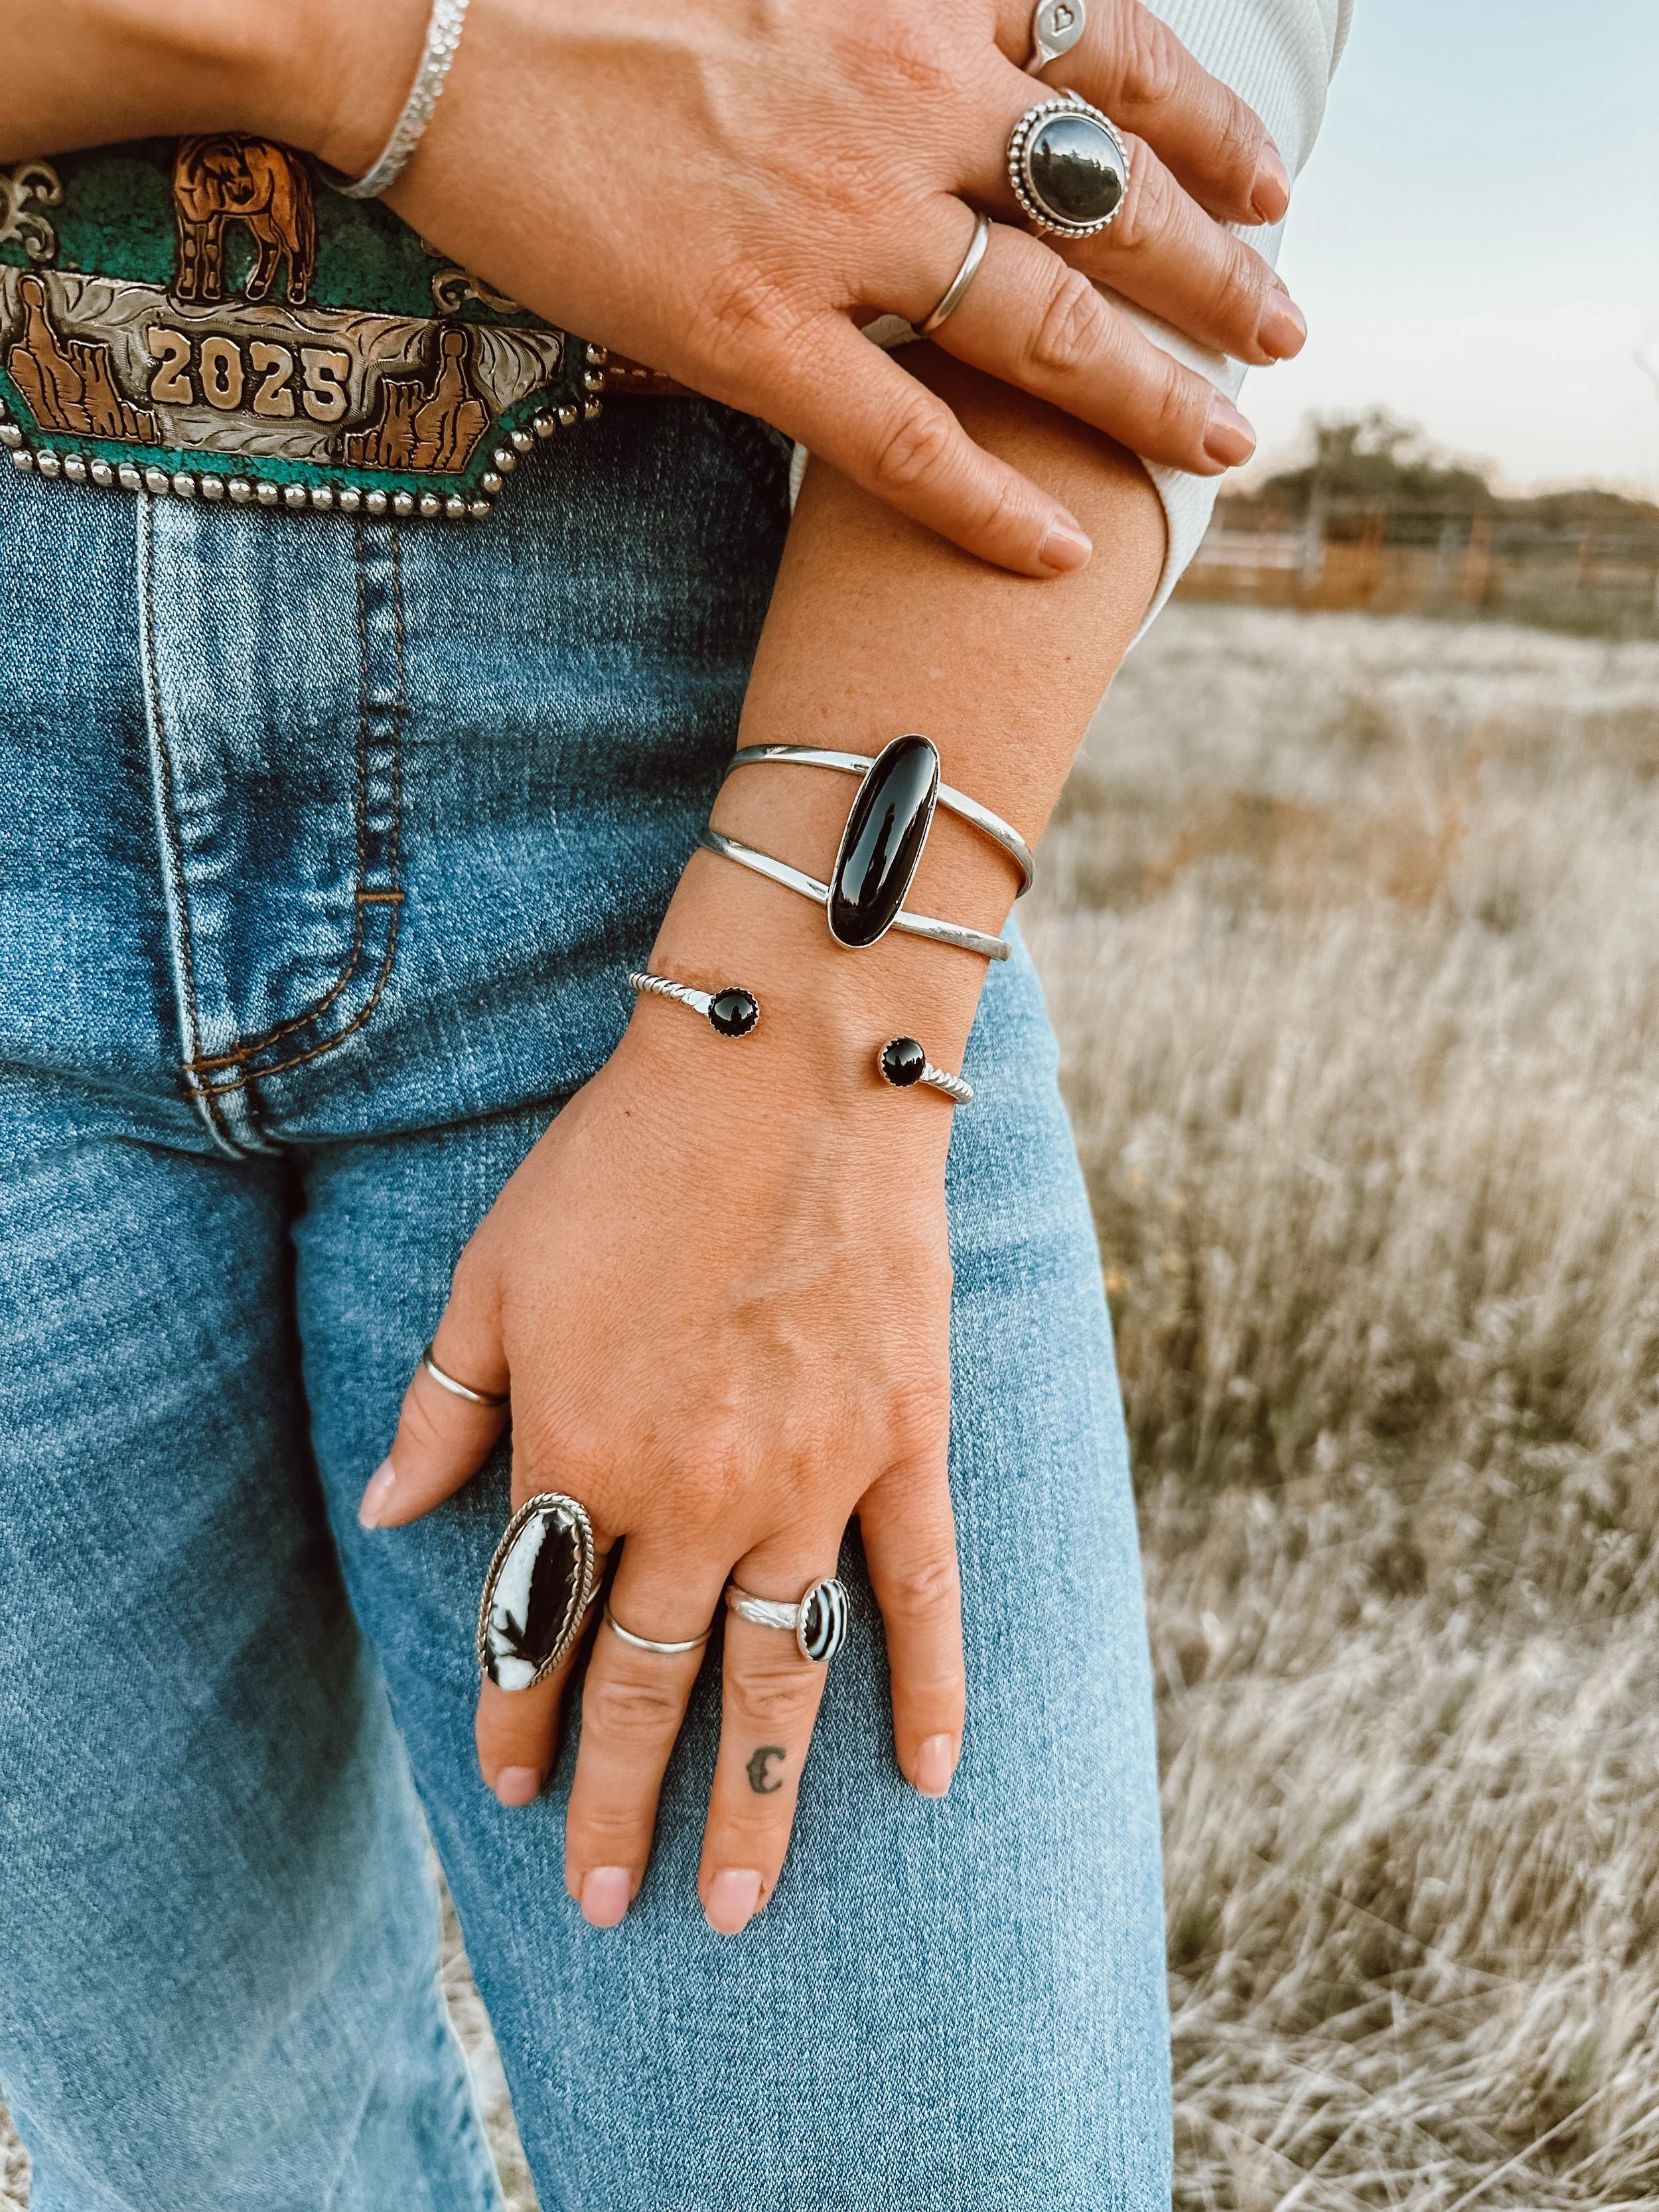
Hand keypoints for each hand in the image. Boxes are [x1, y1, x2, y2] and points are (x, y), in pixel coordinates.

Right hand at [288, 0, 1297, 574]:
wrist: (424, 31)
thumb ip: (889, 13)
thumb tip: (968, 54)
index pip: (1113, 54)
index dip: (1208, 125)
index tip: (1268, 185)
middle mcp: (900, 100)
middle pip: (1113, 201)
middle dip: (1219, 274)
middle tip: (1286, 333)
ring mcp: (832, 226)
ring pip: (1042, 325)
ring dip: (1150, 392)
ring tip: (1223, 442)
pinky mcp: (751, 333)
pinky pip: (906, 439)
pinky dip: (993, 503)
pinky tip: (1062, 550)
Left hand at [363, 985, 963, 1935]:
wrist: (787, 1070)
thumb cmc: (625, 1161)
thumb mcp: (496, 1272)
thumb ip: (446, 1403)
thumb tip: (392, 1514)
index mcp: (581, 1454)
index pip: (538, 1629)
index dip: (519, 1721)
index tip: (512, 1794)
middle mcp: (693, 1495)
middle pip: (650, 1683)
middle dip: (621, 1801)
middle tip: (611, 1903)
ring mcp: (811, 1478)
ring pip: (780, 1673)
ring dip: (758, 1797)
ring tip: (742, 1903)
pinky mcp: (904, 1444)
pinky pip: (921, 1591)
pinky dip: (928, 1689)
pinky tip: (929, 1778)